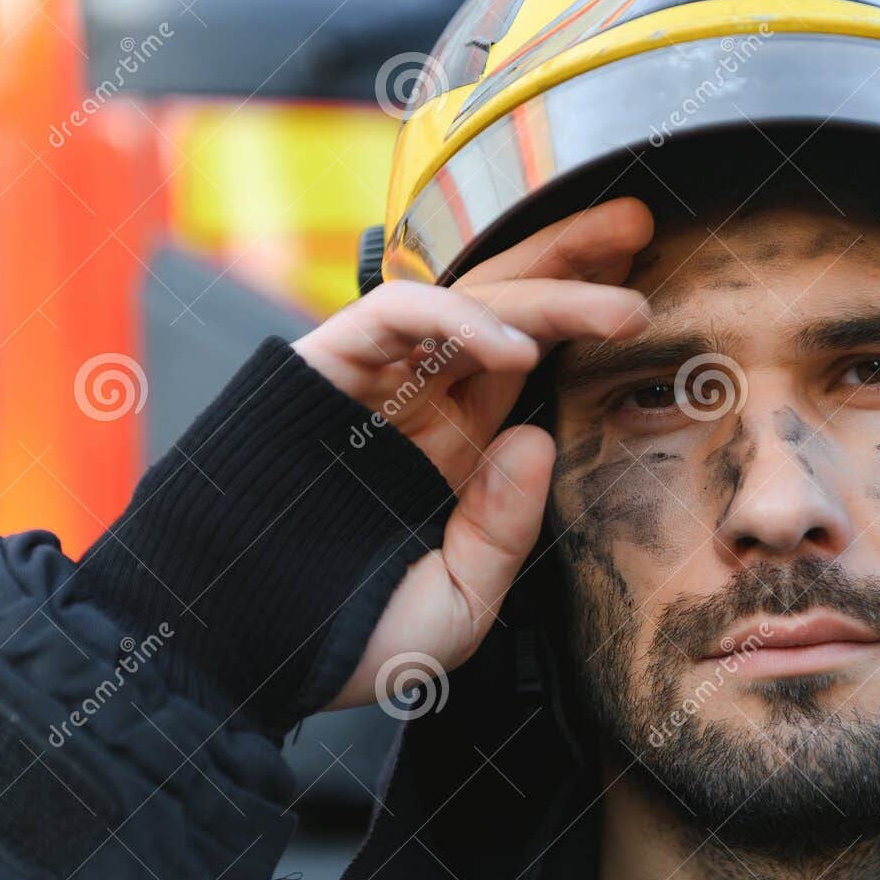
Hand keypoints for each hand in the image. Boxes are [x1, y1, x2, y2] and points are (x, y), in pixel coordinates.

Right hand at [294, 198, 654, 710]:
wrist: (234, 654)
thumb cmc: (342, 641)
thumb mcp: (457, 603)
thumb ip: (504, 529)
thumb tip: (535, 438)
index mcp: (453, 453)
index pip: (526, 364)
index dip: (580, 324)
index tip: (645, 307)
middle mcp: (418, 406)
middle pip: (503, 311)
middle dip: (569, 262)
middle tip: (635, 226)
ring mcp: (372, 385)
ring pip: (461, 301)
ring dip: (536, 284)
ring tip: (611, 288)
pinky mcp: (323, 369)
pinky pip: (393, 318)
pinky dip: (457, 320)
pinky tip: (516, 350)